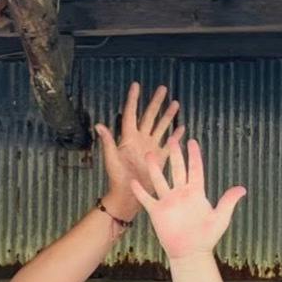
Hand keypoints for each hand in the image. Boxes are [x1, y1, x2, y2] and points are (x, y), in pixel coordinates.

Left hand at [95, 82, 181, 223]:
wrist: (128, 196)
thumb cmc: (117, 179)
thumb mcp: (111, 160)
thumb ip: (108, 142)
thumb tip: (99, 125)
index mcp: (128, 138)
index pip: (131, 114)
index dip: (133, 100)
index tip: (136, 85)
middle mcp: (140, 140)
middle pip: (149, 117)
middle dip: (156, 103)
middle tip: (163, 88)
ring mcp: (150, 148)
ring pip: (160, 127)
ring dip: (168, 116)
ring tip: (176, 104)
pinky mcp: (159, 158)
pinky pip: (169, 144)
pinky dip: (176, 136)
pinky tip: (182, 127)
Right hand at [131, 138, 245, 261]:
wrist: (191, 253)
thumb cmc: (207, 237)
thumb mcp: (220, 218)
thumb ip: (228, 202)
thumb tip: (242, 189)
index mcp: (196, 193)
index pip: (195, 169)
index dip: (194, 155)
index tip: (192, 141)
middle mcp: (181, 194)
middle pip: (177, 169)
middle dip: (174, 155)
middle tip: (172, 139)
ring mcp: (168, 202)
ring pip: (160, 180)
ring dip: (154, 168)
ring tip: (150, 154)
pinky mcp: (157, 212)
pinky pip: (146, 199)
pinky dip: (140, 191)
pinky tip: (133, 181)